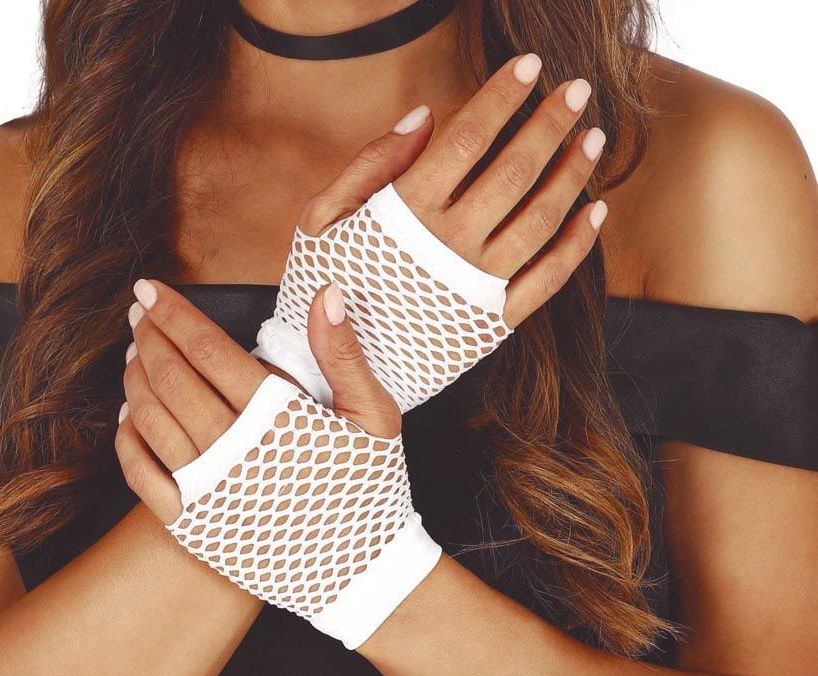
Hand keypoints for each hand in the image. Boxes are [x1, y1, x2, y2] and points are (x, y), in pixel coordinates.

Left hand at [115, 279, 440, 649]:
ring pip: (152, 420)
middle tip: (137, 312)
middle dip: (148, 338)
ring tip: (133, 354)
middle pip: (172, 378)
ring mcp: (209, 490)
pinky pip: (143, 475)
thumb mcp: (374, 416)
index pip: (208, 350)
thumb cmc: (370, 487)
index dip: (175, 315)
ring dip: (135, 379)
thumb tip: (328, 293)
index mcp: (275, 417)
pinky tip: (128, 415)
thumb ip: (342, 354)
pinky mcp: (194, 525)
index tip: (151, 289)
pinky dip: (128, 439)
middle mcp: (234, 450)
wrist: (360, 570)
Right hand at [254, 55, 606, 410]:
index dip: (502, 96)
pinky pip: (546, 281)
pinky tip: (596, 212)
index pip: (467, 139)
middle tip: (579, 90)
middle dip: (550, 124)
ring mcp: (475, 286)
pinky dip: (576, 247)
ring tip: (594, 140)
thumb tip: (426, 115)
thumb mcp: (321, 220)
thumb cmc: (321, 283)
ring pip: (539, 220)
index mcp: (405, 214)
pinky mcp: (492, 323)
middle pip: (514, 171)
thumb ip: (370, 165)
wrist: (329, 367)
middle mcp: (448, 246)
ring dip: (572, 176)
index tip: (529, 65)